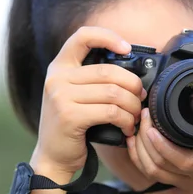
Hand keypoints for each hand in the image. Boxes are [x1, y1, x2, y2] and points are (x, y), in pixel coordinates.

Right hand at [32, 26, 145, 181]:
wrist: (52, 157)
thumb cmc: (70, 126)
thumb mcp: (73, 95)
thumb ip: (92, 79)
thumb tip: (132, 71)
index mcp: (59, 67)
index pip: (82, 36)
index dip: (108, 37)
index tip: (126, 48)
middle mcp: (56, 78)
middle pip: (108, 71)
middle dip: (132, 85)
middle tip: (140, 98)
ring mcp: (60, 96)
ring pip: (112, 92)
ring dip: (132, 106)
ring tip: (135, 116)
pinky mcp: (69, 116)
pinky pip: (110, 112)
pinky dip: (125, 120)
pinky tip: (127, 127)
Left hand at [126, 67, 192, 193]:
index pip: (183, 160)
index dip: (162, 146)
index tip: (151, 125)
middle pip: (160, 166)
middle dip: (144, 142)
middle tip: (142, 116)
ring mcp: (189, 182)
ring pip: (154, 172)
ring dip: (140, 151)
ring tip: (137, 127)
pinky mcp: (184, 183)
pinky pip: (155, 175)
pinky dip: (142, 160)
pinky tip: (138, 143)